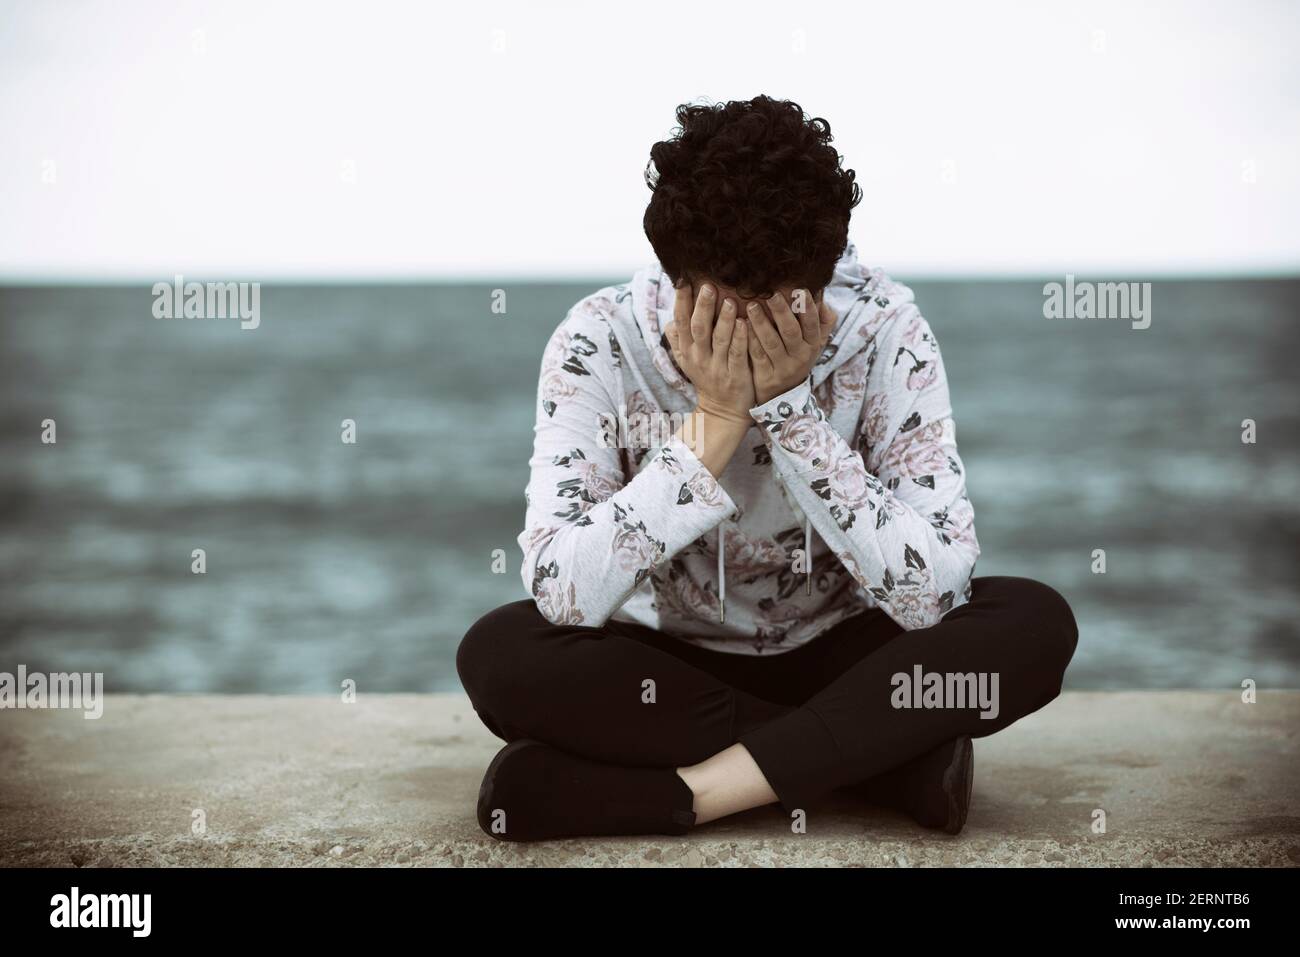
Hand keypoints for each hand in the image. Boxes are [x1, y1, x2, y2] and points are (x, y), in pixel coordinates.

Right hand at [665, 282, 754, 423]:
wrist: (722, 411)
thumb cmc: (707, 378)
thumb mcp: (688, 361)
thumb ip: (678, 341)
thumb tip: (668, 321)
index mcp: (687, 350)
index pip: (681, 321)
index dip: (681, 301)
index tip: (683, 280)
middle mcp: (699, 357)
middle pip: (698, 328)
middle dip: (702, 306)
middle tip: (708, 285)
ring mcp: (717, 367)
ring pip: (718, 340)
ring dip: (723, 319)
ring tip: (730, 300)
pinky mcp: (735, 375)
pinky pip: (736, 354)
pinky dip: (739, 338)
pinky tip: (744, 323)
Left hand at [745, 290, 836, 404]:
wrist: (783, 394)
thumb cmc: (797, 356)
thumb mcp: (814, 341)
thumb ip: (822, 319)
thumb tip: (821, 293)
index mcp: (813, 344)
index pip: (812, 323)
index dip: (807, 307)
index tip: (799, 289)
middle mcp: (800, 356)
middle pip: (791, 332)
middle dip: (782, 312)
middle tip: (771, 294)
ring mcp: (782, 367)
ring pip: (771, 343)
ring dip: (761, 323)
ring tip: (752, 306)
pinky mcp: (765, 376)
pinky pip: (757, 355)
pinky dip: (750, 340)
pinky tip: (741, 325)